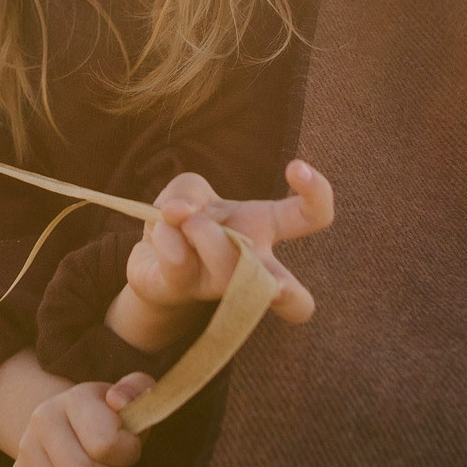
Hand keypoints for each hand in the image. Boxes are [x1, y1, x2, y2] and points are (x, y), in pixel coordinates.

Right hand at [10, 374, 154, 466]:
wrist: (68, 423)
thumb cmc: (108, 416)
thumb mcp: (129, 398)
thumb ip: (138, 390)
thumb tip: (118, 401)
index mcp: (72, 399)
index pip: (105, 444)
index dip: (128, 453)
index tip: (129, 445)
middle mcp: (40, 422)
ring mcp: (25, 453)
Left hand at [123, 163, 335, 331]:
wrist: (149, 256)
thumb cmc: (185, 220)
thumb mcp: (189, 189)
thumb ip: (189, 190)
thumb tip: (182, 212)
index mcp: (264, 226)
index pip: (311, 217)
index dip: (318, 193)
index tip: (296, 167)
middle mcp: (253, 264)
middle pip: (294, 299)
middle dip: (287, 293)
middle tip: (271, 280)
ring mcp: (219, 285)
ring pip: (230, 269)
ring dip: (204, 232)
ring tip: (186, 221)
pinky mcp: (182, 291)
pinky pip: (180, 262)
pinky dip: (165, 236)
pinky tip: (161, 235)